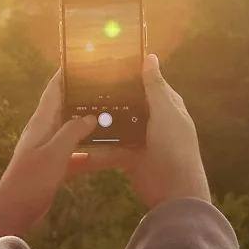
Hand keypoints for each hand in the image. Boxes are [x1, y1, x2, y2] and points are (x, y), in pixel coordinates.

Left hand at [0, 72, 97, 242]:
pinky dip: (93, 151)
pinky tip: (113, 151)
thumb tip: (92, 116)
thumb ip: (72, 132)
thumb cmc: (30, 180)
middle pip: (68, 107)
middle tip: (110, 86)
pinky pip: (79, 153)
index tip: (85, 59)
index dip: (67, 73)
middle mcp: (46, 131)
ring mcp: (51, 148)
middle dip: (86, 96)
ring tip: (117, 114)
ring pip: (76, 130)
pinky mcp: (56, 165)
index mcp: (41, 122)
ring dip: (93, 124)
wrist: (14, 212)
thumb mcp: (54, 154)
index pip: (54, 89)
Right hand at [84, 53, 210, 209]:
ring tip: (73, 106)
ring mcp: (140, 138)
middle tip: (81, 83)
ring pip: (116, 124)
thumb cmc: (175, 146)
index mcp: (166, 105)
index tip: (105, 61)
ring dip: (100, 119)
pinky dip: (96, 146)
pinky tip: (76, 137)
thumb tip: (150, 57)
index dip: (130, 72)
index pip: (147, 81)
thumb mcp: (165, 112)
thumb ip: (155, 87)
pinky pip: (109, 147)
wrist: (174, 191)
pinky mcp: (128, 155)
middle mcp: (153, 118)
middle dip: (109, 95)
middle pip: (128, 102)